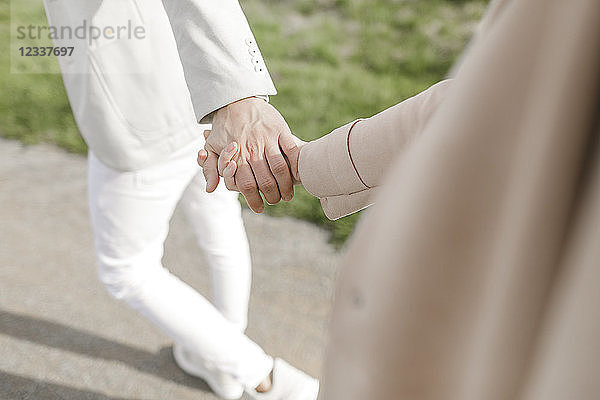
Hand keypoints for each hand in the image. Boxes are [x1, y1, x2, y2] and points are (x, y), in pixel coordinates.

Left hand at [201, 97, 299, 212]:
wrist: (237, 99)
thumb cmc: (224, 127)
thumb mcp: (211, 147)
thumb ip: (211, 169)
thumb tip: (211, 189)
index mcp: (236, 155)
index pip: (246, 185)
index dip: (254, 200)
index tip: (260, 208)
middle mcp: (251, 148)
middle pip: (265, 181)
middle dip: (272, 196)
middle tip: (276, 201)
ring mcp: (267, 139)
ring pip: (279, 168)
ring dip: (286, 185)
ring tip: (288, 194)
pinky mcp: (280, 129)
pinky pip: (290, 150)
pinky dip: (296, 164)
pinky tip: (297, 175)